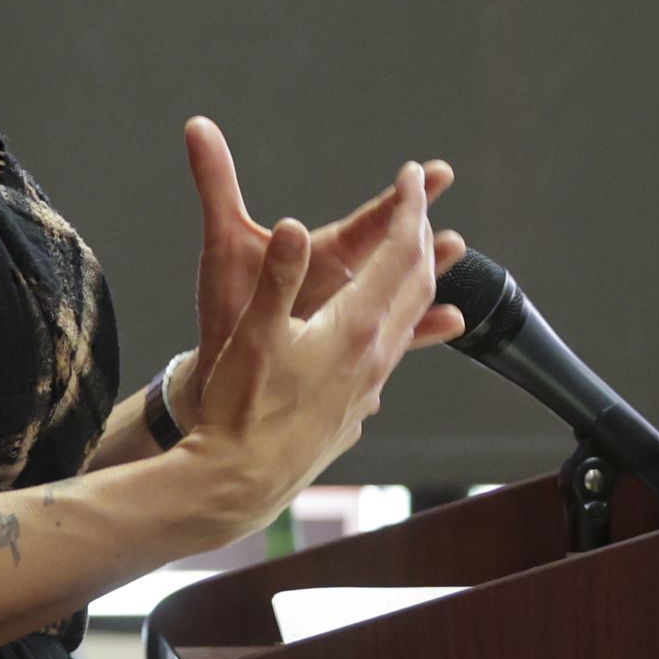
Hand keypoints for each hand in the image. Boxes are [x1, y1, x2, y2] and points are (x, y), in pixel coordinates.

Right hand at [176, 162, 440, 542]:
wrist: (240, 482)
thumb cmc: (239, 408)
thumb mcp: (251, 334)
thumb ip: (276, 278)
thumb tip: (291, 227)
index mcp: (355, 329)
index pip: (398, 254)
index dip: (408, 209)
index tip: (413, 176)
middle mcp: (375, 357)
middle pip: (416, 284)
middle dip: (419, 235)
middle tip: (417, 200)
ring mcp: (370, 386)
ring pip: (410, 320)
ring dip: (417, 278)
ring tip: (415, 255)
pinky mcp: (356, 408)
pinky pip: (394, 352)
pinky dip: (402, 320)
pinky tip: (384, 329)